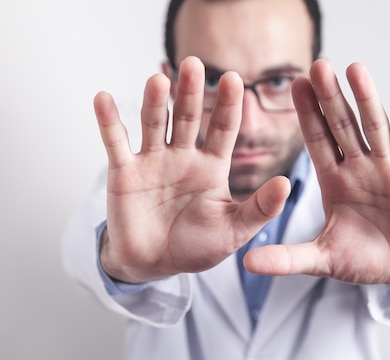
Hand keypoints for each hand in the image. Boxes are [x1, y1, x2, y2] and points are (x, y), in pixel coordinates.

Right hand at [95, 56, 289, 282]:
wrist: (155, 265)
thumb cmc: (196, 247)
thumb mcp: (233, 231)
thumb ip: (259, 209)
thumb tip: (286, 184)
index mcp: (212, 167)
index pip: (223, 129)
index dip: (228, 105)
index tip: (235, 79)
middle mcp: (183, 157)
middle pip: (189, 118)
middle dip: (191, 92)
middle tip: (195, 64)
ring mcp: (153, 161)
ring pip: (155, 124)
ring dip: (155, 102)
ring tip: (158, 80)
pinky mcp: (125, 172)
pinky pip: (116, 143)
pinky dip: (108, 122)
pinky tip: (103, 99)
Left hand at [244, 60, 389, 288]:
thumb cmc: (366, 260)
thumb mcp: (323, 259)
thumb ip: (287, 258)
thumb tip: (246, 263)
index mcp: (334, 180)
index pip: (317, 140)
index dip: (307, 114)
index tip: (294, 85)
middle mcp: (359, 167)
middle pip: (342, 126)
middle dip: (330, 98)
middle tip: (318, 65)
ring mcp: (388, 168)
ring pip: (375, 127)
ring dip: (365, 99)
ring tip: (354, 69)